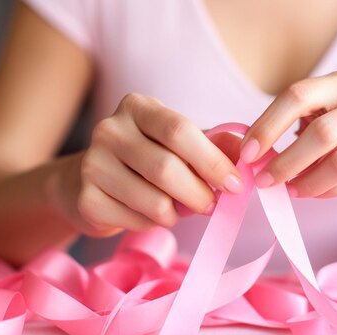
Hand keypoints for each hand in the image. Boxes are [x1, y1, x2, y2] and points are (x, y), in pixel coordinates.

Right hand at [69, 94, 243, 236]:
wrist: (90, 179)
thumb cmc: (147, 158)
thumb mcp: (181, 144)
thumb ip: (216, 145)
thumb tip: (251, 155)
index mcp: (138, 107)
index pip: (179, 131)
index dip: (212, 161)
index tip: (237, 184)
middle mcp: (109, 130)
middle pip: (166, 169)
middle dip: (200, 194)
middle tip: (214, 205)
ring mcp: (92, 164)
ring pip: (154, 201)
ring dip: (178, 213)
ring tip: (181, 208)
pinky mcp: (85, 199)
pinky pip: (136, 221)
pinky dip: (154, 224)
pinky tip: (150, 213)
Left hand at [241, 71, 336, 197]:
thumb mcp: (319, 118)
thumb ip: (288, 128)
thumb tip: (251, 156)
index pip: (296, 96)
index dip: (267, 126)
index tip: (247, 154)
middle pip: (320, 134)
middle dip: (285, 162)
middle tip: (263, 181)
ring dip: (306, 182)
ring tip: (289, 190)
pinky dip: (324, 191)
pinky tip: (310, 191)